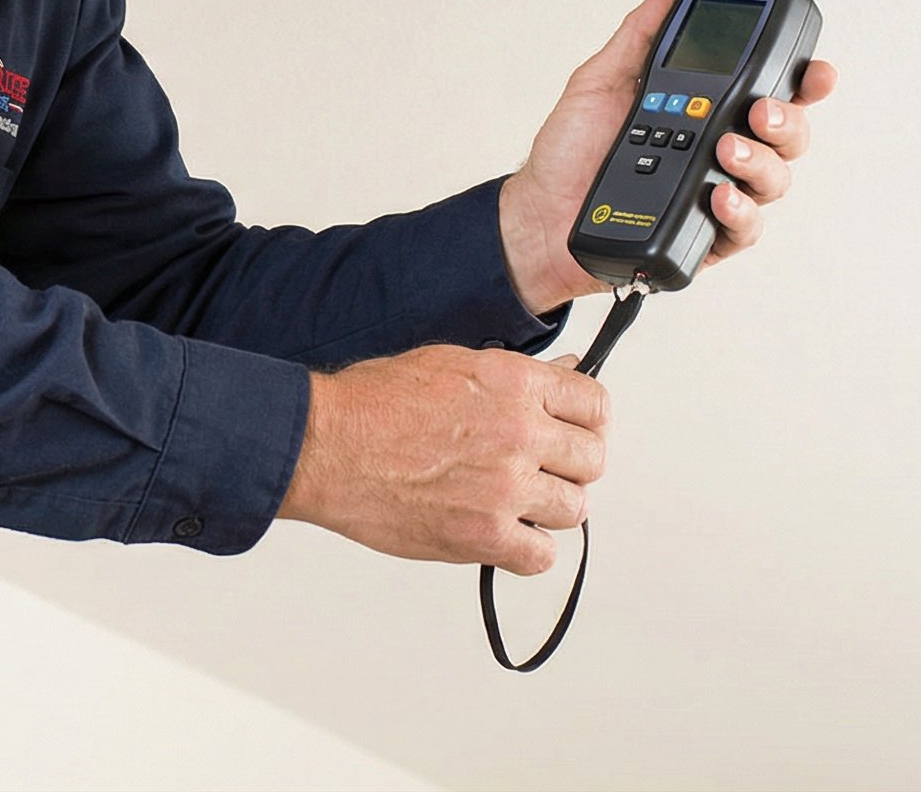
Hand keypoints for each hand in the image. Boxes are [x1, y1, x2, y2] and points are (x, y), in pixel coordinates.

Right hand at [277, 344, 608, 574]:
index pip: (594, 405)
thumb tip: (561, 377)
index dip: (587, 421)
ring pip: (574, 509)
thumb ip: (514, 378)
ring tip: (515, 501)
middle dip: (570, 465)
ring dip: (550, 507)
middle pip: (591, 460)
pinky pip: (541, 556)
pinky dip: (527, 550)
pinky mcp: (484, 535)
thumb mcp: (451, 364)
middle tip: (542, 469)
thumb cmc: (372, 404)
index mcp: (514, 383)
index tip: (575, 431)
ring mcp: (506, 487)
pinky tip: (504, 534)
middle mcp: (519, 433)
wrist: (326, 445)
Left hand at [498, 0, 836, 314]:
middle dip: (786, 118)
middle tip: (759, 110)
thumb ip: (639, 37)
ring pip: (774, 179)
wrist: (539, 215)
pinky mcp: (706, 235)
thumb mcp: (599, 82)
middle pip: (785, 134)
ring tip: (725, 150)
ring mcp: (717, 193)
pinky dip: (740, 212)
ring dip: (760, 161)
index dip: (802, 79)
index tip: (815, 70)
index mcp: (703, 111)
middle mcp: (719, 151)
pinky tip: (718, 196)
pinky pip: (745, 229)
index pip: (768, 90)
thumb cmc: (567, 156)